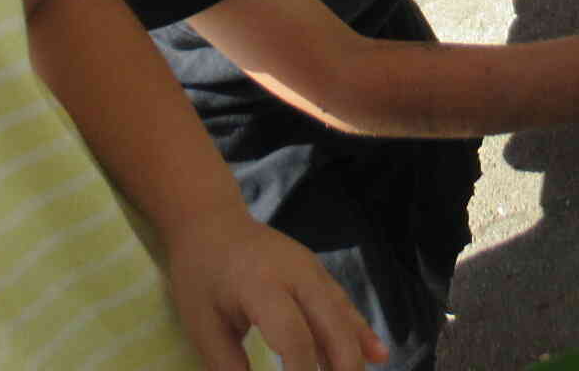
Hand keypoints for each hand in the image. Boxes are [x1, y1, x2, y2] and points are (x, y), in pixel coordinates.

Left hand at [160, 210, 386, 370]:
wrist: (211, 222)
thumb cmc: (201, 274)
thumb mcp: (203, 324)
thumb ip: (227, 366)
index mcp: (262, 286)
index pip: (295, 339)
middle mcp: (296, 275)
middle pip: (332, 326)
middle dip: (342, 368)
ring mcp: (312, 270)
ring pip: (344, 315)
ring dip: (354, 354)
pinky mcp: (317, 272)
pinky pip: (343, 304)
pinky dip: (361, 331)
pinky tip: (378, 353)